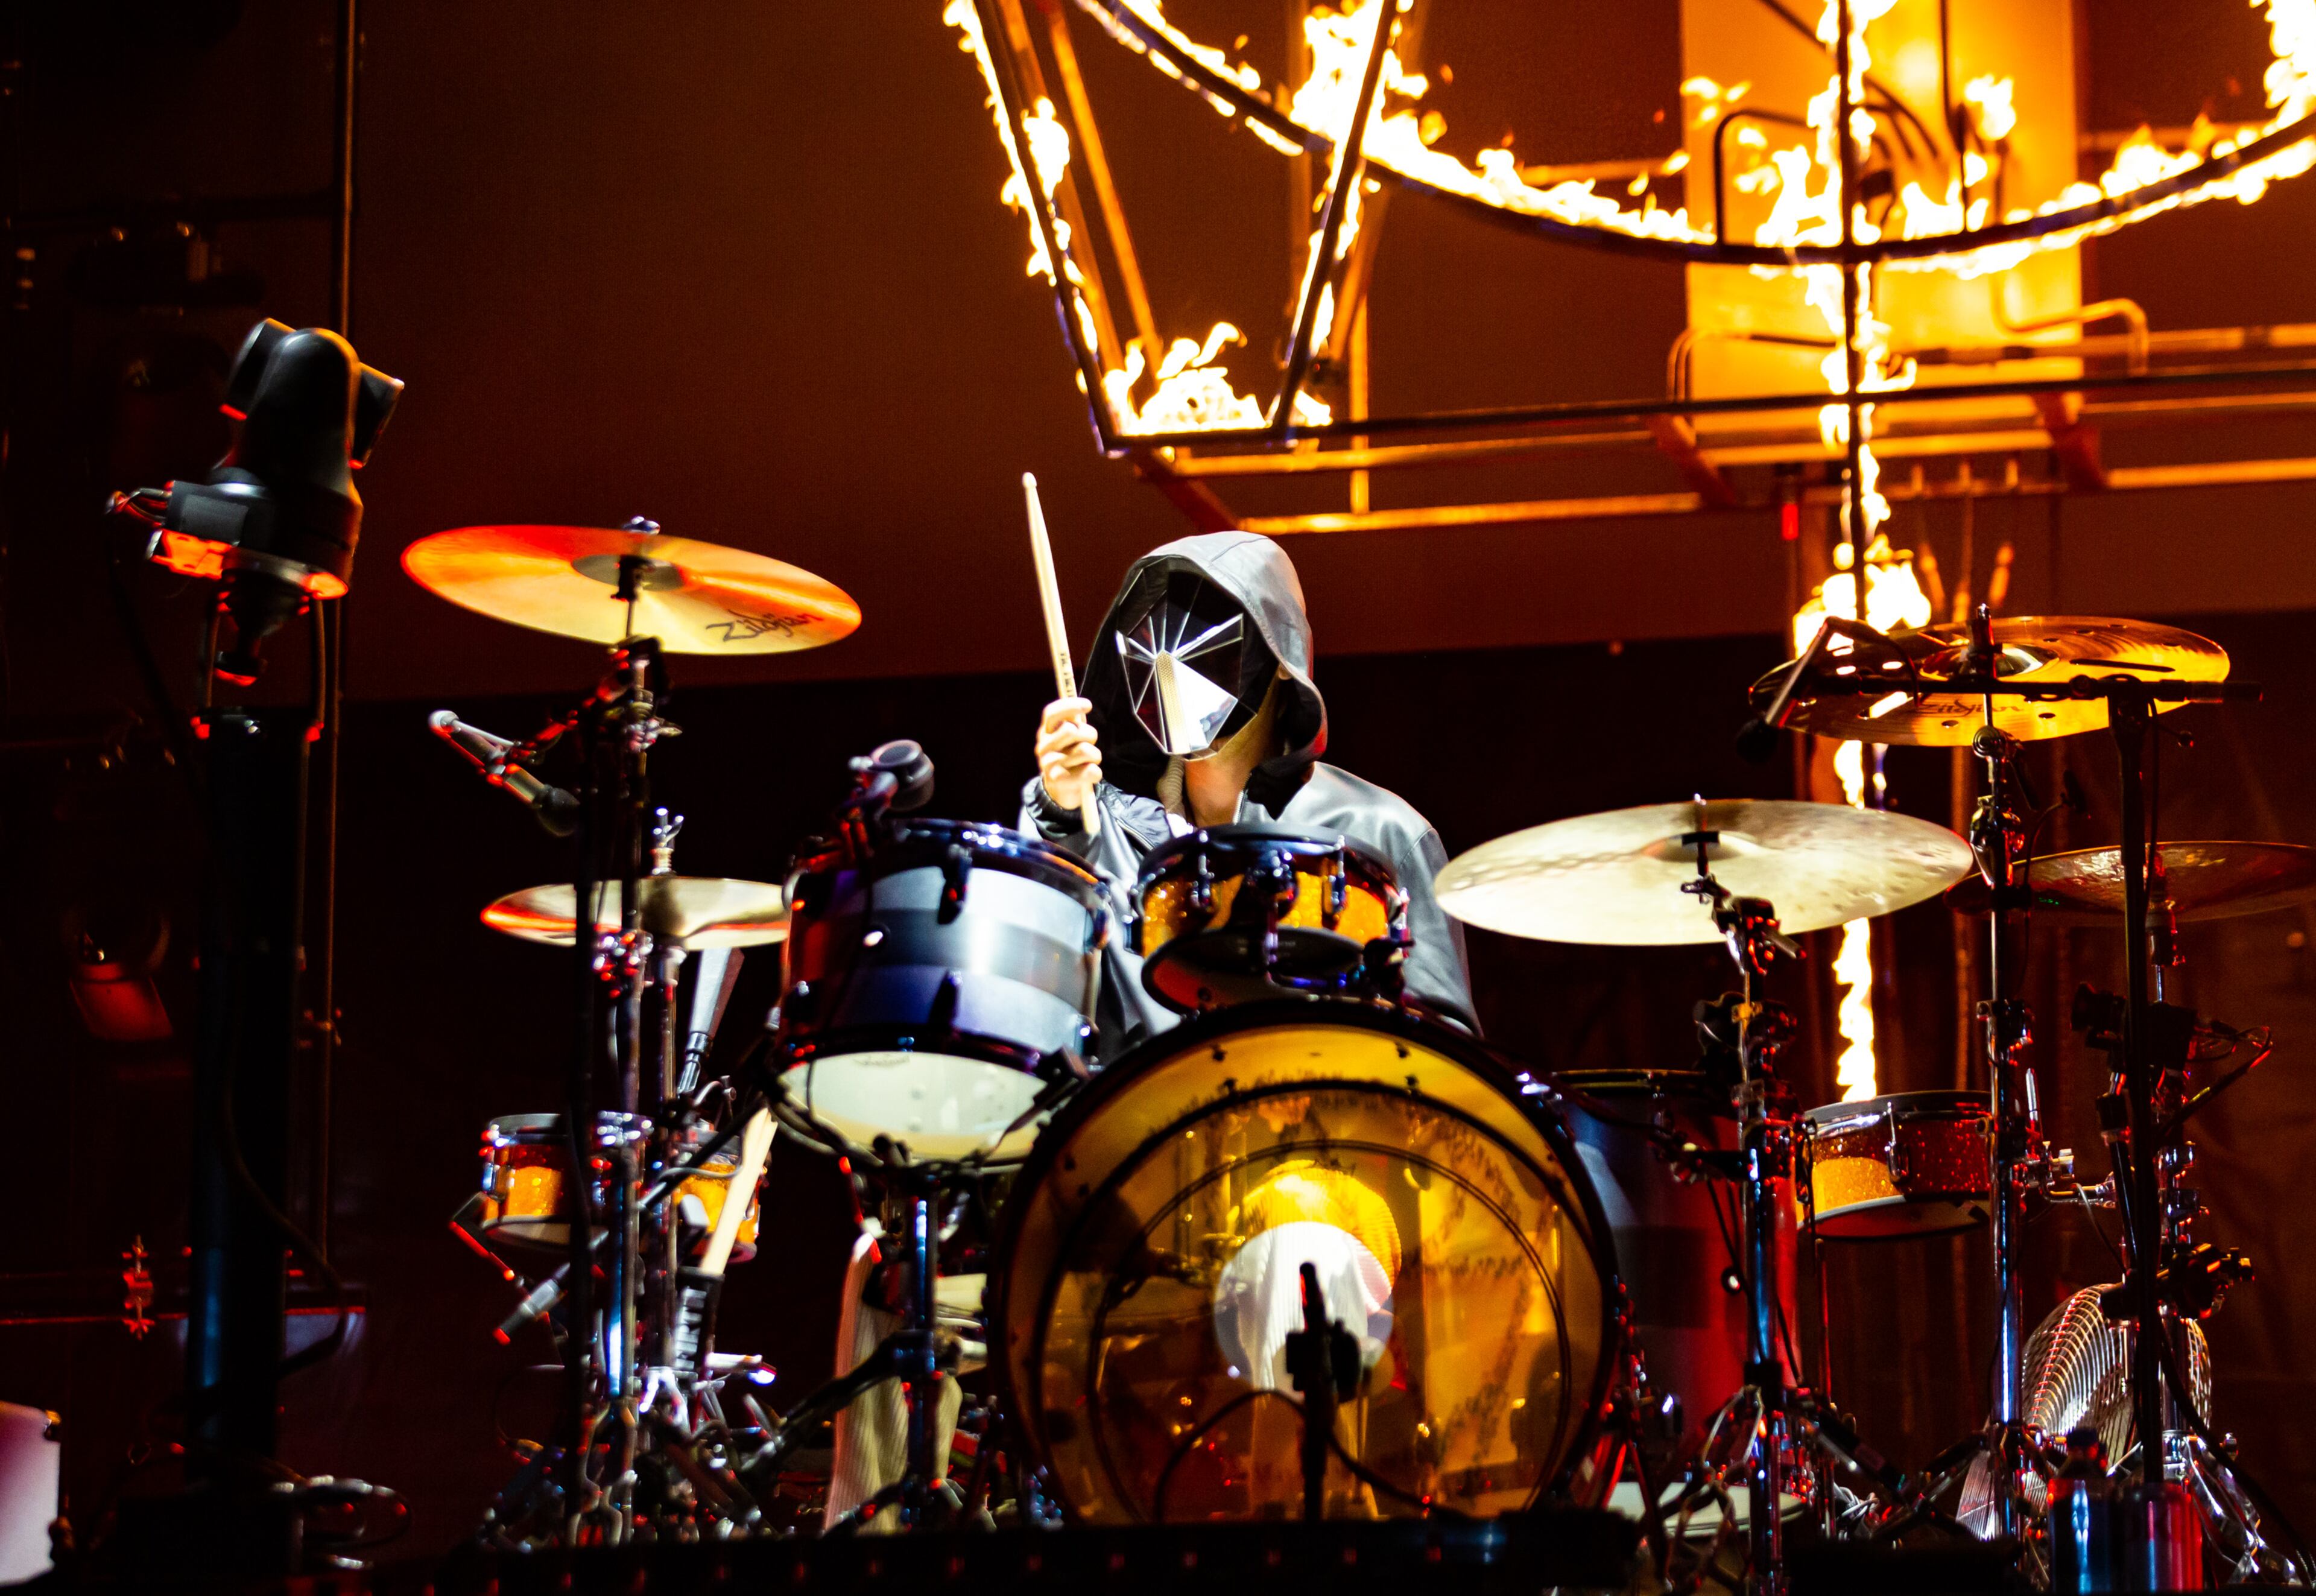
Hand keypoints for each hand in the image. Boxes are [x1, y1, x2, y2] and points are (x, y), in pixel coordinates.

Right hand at [1037, 696, 1100, 810]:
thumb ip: (1073, 723)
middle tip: (1090, 743)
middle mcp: (1043, 747)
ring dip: (1095, 755)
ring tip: (1088, 761)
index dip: (1069, 706)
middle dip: (1089, 734)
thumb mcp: (1067, 739)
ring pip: (1085, 751)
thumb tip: (1083, 706)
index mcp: (1045, 733)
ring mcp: (1049, 765)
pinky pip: (1090, 771)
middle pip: (1072, 730)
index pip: (1051, 713)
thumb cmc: (1067, 757)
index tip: (1088, 705)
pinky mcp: (1060, 781)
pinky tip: (1089, 775)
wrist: (1059, 791)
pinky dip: (1096, 773)